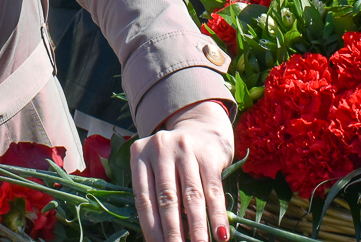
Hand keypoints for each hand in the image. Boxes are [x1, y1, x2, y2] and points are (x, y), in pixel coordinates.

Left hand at [131, 100, 233, 241]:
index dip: (151, 226)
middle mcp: (160, 149)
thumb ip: (154, 194)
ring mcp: (185, 150)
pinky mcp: (208, 155)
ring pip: (191, 196)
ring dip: (197, 227)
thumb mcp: (155, 167)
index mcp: (140, 154)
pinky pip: (213, 191)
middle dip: (173, 231)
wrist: (200, 129)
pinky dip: (217, 215)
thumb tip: (159, 235)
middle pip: (167, 198)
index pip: (143, 197)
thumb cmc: (172, 158)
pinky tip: (221, 235)